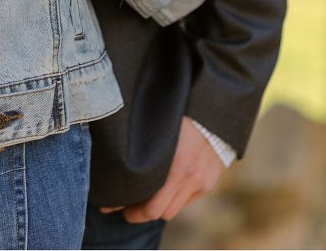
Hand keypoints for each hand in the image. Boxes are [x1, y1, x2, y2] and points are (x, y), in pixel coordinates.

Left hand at [99, 115, 223, 222]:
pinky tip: (165, 186)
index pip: (152, 208)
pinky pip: (187, 199)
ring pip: (173, 210)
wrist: (214, 110)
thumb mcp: (157, 126)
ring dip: (158, 207)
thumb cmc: (179, 111)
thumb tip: (118, 158)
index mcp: (176, 166)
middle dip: (140, 213)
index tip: (112, 208)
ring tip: (143, 197)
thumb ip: (143, 146)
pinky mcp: (209, 182)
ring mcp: (202, 182)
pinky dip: (174, 198)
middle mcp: (190, 178)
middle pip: (160, 213)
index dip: (130, 212)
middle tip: (125, 207)